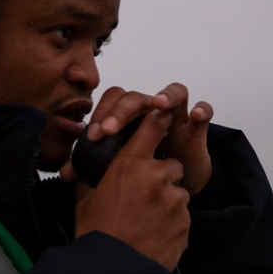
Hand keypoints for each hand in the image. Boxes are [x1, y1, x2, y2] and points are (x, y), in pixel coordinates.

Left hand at [70, 83, 213, 194]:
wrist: (181, 181)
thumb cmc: (149, 167)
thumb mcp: (121, 167)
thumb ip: (93, 167)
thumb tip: (67, 174)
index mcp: (132, 117)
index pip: (113, 101)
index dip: (101, 114)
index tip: (90, 137)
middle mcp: (154, 110)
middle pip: (138, 96)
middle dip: (121, 111)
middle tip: (108, 131)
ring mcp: (178, 116)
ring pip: (175, 91)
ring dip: (166, 96)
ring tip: (158, 105)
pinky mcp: (198, 129)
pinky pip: (205, 111)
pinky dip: (202, 110)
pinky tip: (195, 116)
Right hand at [70, 109, 191, 269]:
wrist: (113, 272)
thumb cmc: (97, 234)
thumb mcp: (86, 199)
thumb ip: (91, 178)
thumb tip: (83, 171)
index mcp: (129, 165)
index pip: (153, 125)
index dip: (159, 117)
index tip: (164, 113)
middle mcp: (156, 176)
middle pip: (171, 164)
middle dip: (162, 176)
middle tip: (144, 196)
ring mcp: (174, 200)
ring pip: (178, 192)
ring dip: (168, 201)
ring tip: (148, 220)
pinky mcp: (185, 222)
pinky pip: (183, 216)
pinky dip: (172, 222)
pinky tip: (155, 234)